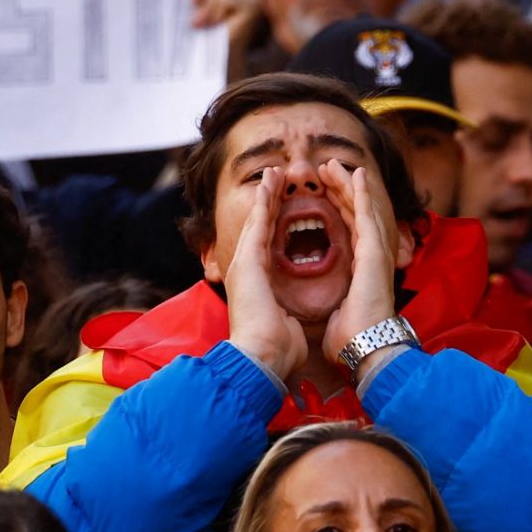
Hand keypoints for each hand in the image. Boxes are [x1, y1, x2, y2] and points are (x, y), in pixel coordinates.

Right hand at [223, 177, 306, 386]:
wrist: (261, 358)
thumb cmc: (275, 350)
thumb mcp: (283, 324)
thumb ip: (283, 313)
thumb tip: (288, 318)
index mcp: (256, 284)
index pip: (266, 245)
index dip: (273, 223)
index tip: (281, 205)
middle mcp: (246, 269)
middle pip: (259, 227)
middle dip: (267, 202)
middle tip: (273, 178)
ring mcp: (244, 263)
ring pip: (257, 219)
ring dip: (265, 194)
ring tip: (272, 173)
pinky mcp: (248, 260)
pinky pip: (258, 223)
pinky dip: (264, 201)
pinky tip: (270, 183)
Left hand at [322, 163, 402, 366]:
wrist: (365, 349)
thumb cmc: (350, 338)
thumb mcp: (338, 312)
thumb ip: (339, 301)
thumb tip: (333, 308)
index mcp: (362, 269)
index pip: (350, 229)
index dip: (339, 206)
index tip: (325, 189)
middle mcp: (371, 257)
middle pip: (357, 213)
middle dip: (343, 189)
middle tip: (327, 167)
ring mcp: (376, 254)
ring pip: (362, 208)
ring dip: (349, 185)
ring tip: (335, 164)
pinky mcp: (374, 253)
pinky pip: (367, 216)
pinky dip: (362, 193)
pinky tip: (355, 175)